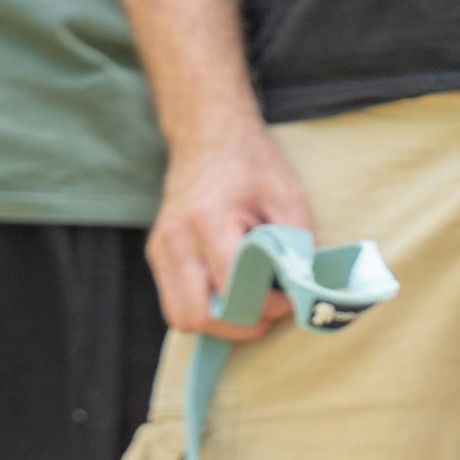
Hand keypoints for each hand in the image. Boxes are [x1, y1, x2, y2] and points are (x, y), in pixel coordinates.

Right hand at [146, 124, 311, 338]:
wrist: (207, 134)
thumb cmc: (250, 162)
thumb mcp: (286, 195)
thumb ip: (297, 244)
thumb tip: (301, 289)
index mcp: (208, 219)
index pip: (232, 288)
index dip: (265, 306)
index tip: (287, 299)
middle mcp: (176, 239)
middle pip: (199, 316)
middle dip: (238, 326)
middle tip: (266, 313)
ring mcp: (161, 249)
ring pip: (182, 318)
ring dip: (218, 324)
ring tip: (247, 305)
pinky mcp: (157, 256)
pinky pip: (176, 304)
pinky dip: (204, 310)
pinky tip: (228, 294)